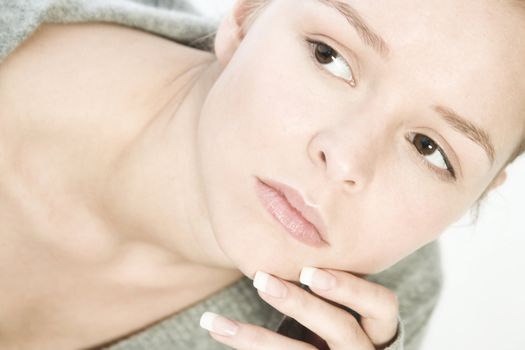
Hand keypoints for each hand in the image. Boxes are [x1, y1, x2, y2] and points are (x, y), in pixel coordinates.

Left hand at [199, 267, 399, 348]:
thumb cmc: (335, 323)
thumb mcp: (343, 306)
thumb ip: (332, 281)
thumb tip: (297, 222)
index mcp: (378, 329)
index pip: (382, 305)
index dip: (350, 288)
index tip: (307, 270)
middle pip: (342, 329)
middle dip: (301, 305)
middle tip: (262, 281)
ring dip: (257, 337)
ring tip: (217, 321)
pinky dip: (247, 345)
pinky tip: (219, 330)